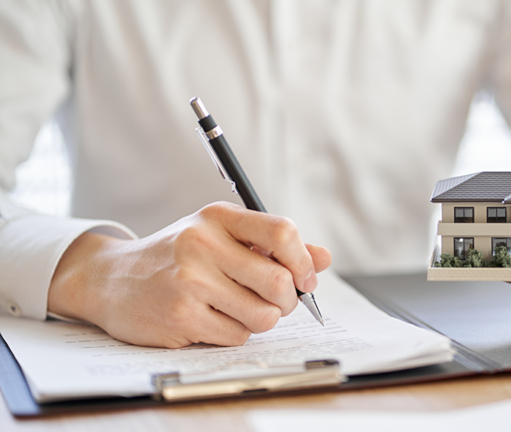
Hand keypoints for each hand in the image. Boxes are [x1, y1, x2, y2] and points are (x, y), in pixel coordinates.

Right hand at [48, 202, 331, 347]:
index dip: (303, 260)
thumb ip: (274, 245)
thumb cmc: (178, 256)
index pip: (282, 231)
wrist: (112, 279)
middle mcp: (203, 244)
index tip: (306, 278)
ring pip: (263, 315)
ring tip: (242, 309)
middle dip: (288, 300)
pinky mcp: (181, 316)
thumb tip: (324, 258)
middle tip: (278, 301)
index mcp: (218, 217)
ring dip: (263, 319)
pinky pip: (238, 335)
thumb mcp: (221, 236)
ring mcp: (190, 281)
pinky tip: (215, 318)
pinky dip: (236, 332)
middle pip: (279, 281)